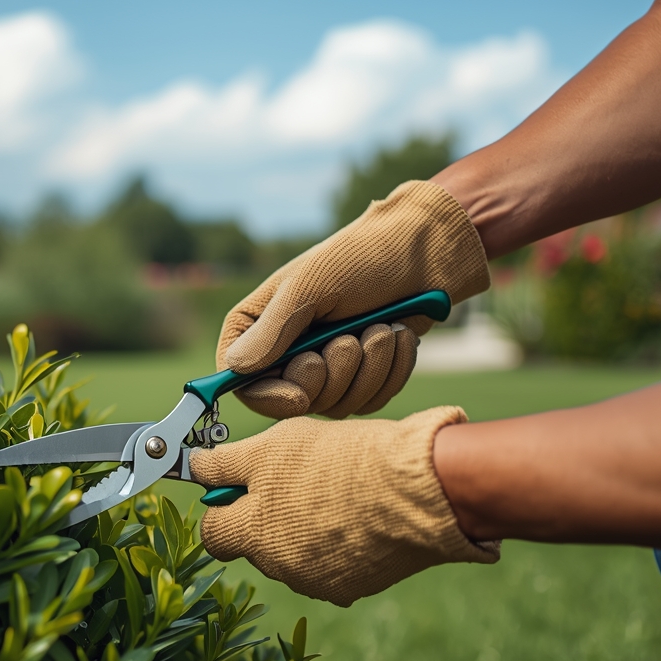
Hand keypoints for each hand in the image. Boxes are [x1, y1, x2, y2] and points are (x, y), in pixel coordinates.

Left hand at [191, 407, 499, 606]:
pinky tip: (359, 519)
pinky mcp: (349, 589)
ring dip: (302, 532)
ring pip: (292, 554)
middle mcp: (276, 565)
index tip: (235, 488)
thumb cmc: (345, 459)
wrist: (417, 491)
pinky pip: (329, 566)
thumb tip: (199, 468)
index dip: (221, 507)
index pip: (212, 533)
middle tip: (296, 483)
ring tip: (336, 496)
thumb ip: (229, 462)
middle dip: (266, 518)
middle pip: (254, 543)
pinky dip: (337, 547)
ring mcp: (313, 580)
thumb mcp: (275, 444)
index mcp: (252, 530)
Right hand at [217, 180, 488, 418]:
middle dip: (332, 374)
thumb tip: (237, 369)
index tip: (300, 396)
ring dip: (367, 368)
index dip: (270, 398)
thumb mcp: (310, 287)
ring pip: (337, 405)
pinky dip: (390, 372)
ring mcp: (327, 368)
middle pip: (294, 400)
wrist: (424, 255)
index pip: (244, 383)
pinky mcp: (363, 378)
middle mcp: (288, 353)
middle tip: (349, 338)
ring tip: (380, 329)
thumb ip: (272, 329)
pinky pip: (370, 401)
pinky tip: (399, 338)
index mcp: (259, 326)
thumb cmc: (361, 258)